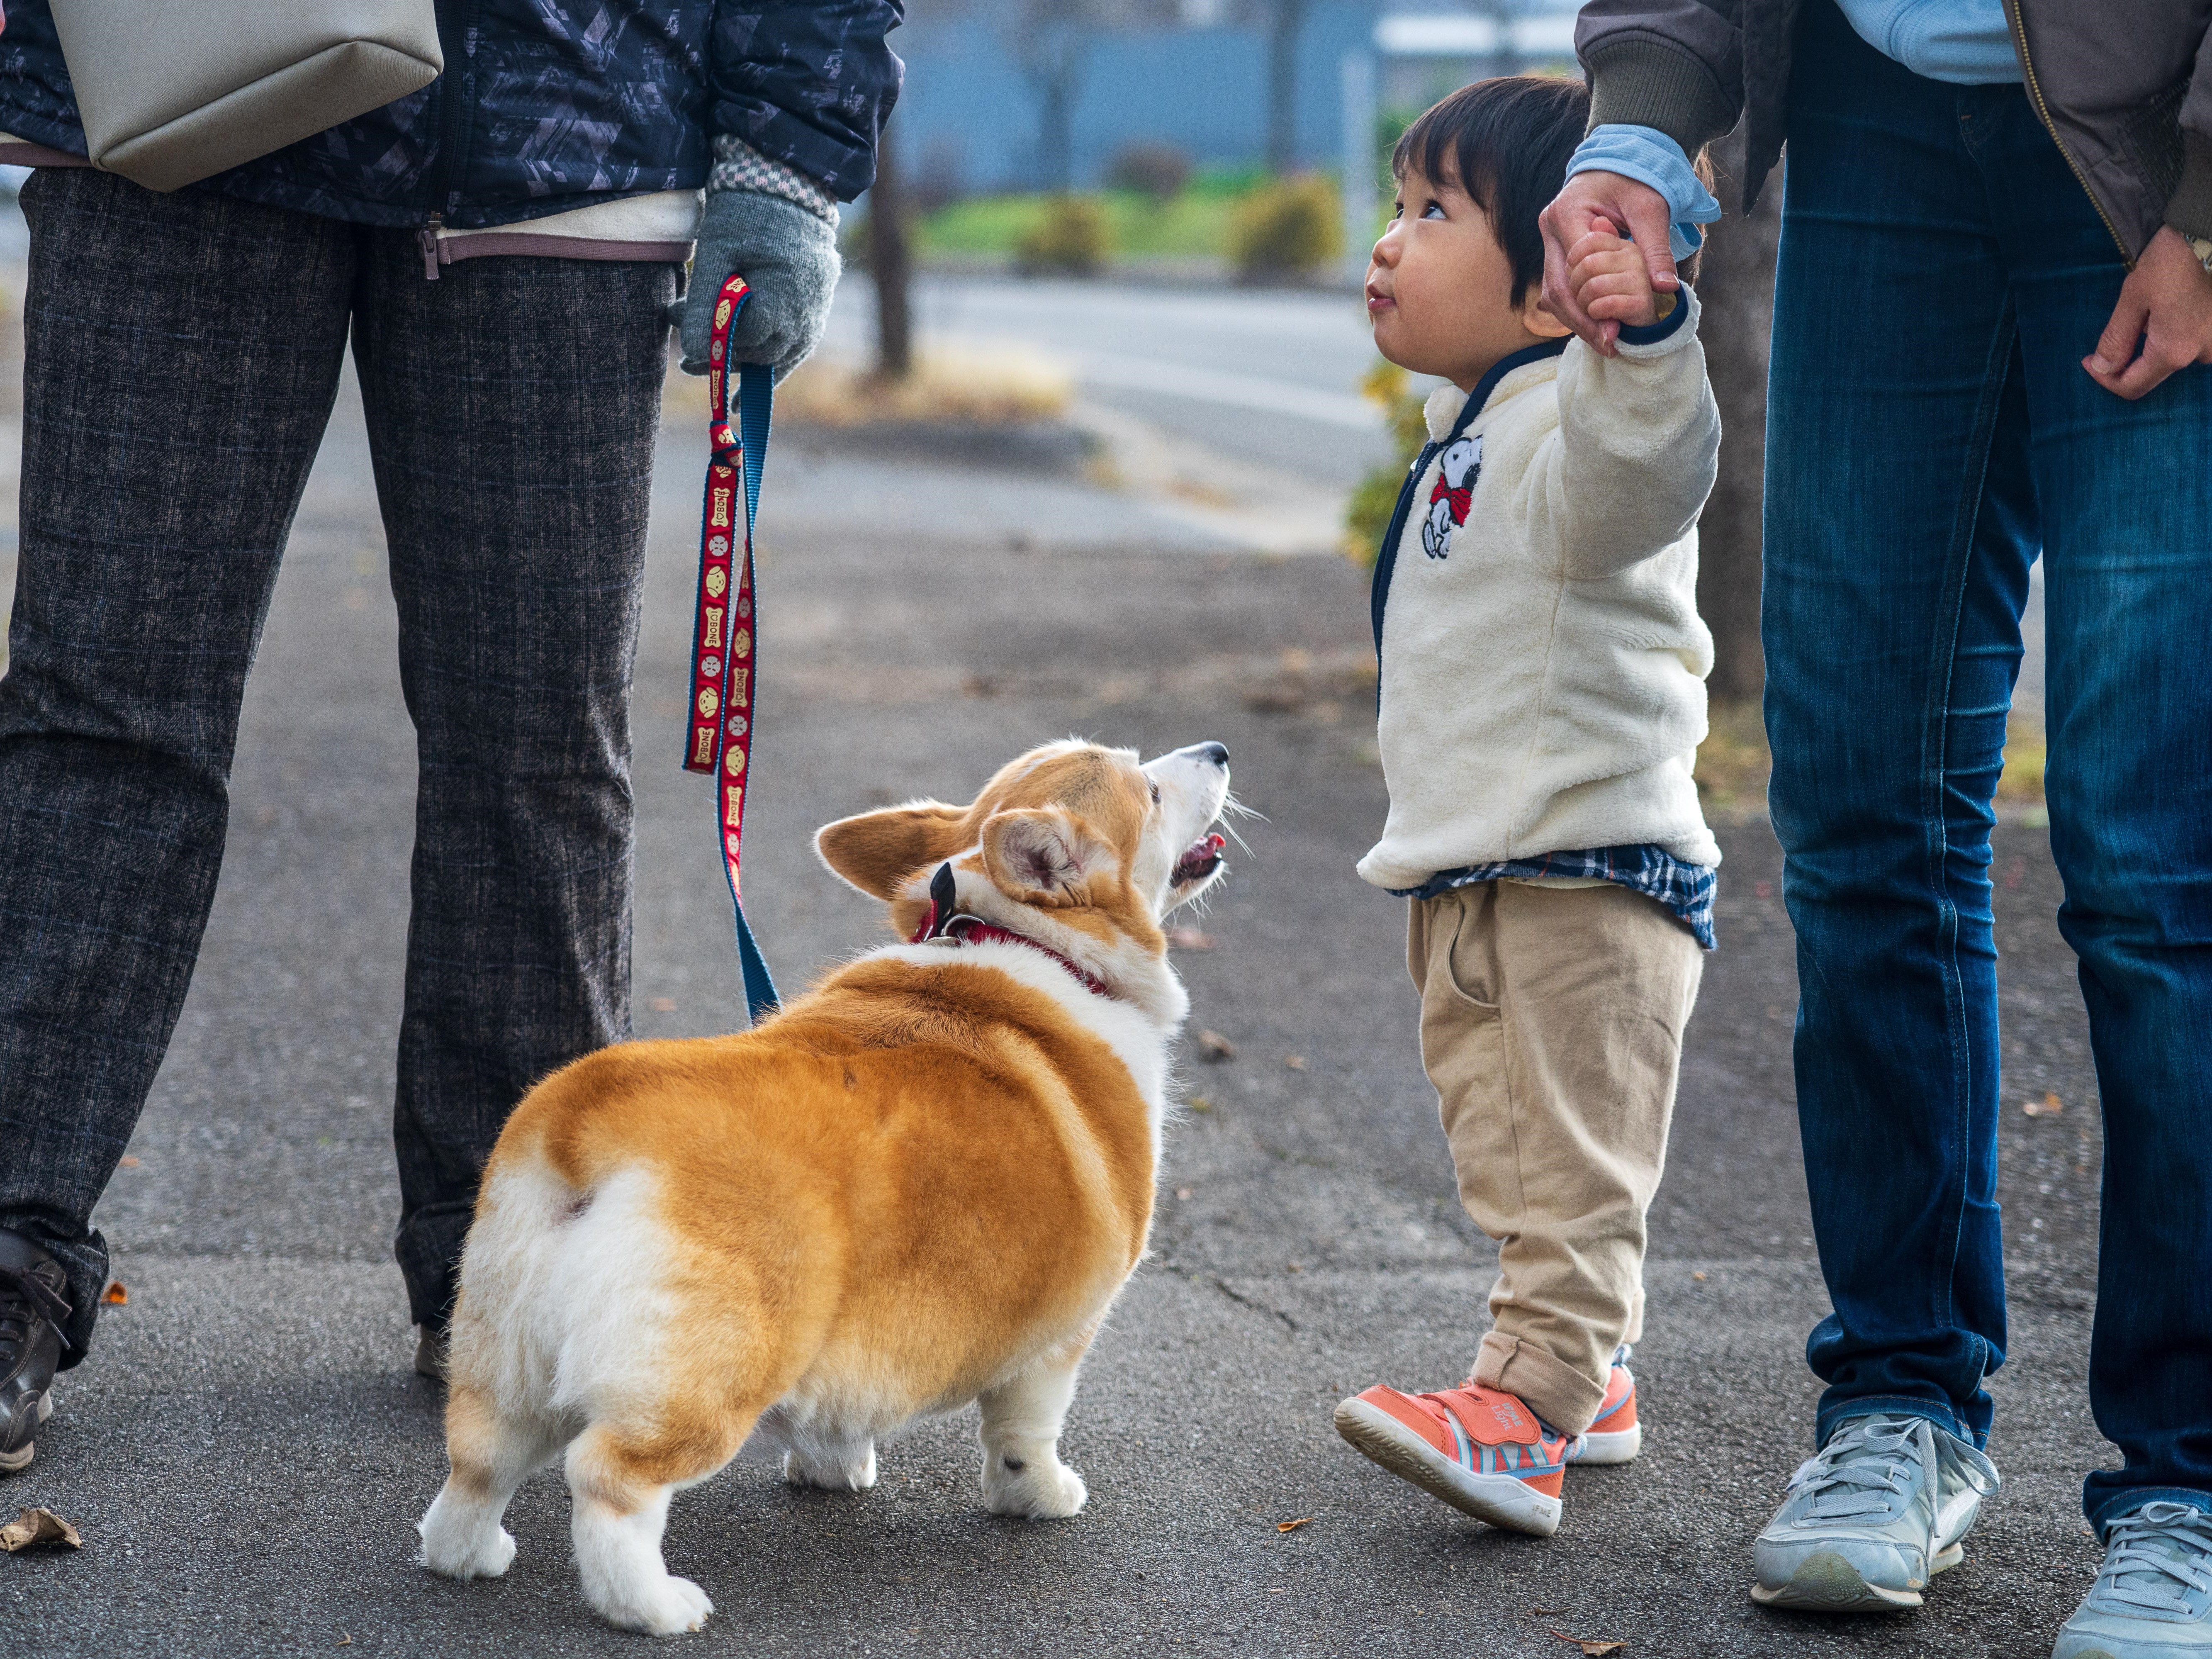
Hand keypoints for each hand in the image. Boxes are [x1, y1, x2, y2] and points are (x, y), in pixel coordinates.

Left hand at [674, 190, 840, 382]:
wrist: (789, 184)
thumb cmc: (746, 213)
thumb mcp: (716, 254)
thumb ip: (705, 305)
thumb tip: (693, 353)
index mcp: (782, 303)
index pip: (742, 342)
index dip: (709, 342)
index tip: (678, 329)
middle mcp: (806, 318)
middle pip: (760, 356)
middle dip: (722, 358)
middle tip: (685, 361)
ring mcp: (817, 316)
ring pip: (779, 359)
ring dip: (745, 367)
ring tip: (714, 380)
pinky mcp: (818, 309)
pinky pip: (796, 348)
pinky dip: (772, 364)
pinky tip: (748, 388)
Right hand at [1540, 170, 1677, 355]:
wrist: (1620, 158)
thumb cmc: (1636, 177)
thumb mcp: (1651, 209)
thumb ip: (1655, 249)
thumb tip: (1665, 288)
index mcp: (1567, 214)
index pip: (1575, 272)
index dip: (1593, 306)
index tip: (1615, 332)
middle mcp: (1550, 227)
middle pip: (1556, 288)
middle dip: (1581, 321)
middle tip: (1608, 345)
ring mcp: (1549, 238)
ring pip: (1553, 291)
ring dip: (1576, 320)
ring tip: (1604, 341)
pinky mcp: (1556, 247)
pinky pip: (1559, 285)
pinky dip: (1576, 307)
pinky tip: (1597, 324)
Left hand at [2083, 226, 2211, 399]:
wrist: (2209, 232)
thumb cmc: (2173, 260)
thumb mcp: (2134, 298)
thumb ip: (2117, 339)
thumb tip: (2102, 368)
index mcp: (2175, 351)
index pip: (2133, 386)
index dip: (2105, 379)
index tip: (2088, 361)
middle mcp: (2202, 353)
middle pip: (2155, 371)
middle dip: (2132, 358)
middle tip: (2121, 328)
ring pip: (2177, 354)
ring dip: (2159, 341)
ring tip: (2156, 307)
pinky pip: (2196, 340)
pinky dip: (2179, 331)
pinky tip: (2175, 306)